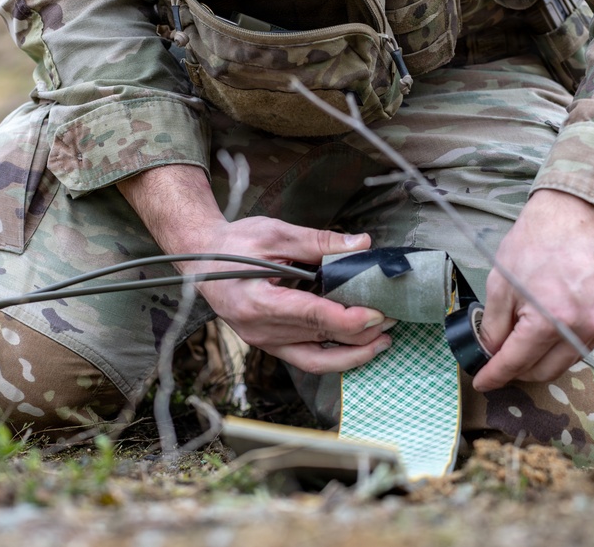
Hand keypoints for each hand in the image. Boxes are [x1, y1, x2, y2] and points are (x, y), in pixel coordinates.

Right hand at [118, 165, 392, 374]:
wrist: (201, 259)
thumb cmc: (235, 244)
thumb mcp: (275, 233)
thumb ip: (319, 242)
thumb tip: (361, 243)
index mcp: (259, 301)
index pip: (314, 318)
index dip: (351, 320)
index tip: (379, 313)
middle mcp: (260, 330)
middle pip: (321, 341)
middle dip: (362, 335)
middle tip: (392, 320)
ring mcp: (263, 342)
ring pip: (316, 361)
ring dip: (353, 355)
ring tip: (383, 341)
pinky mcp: (268, 345)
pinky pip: (307, 359)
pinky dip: (334, 356)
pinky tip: (357, 345)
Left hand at [472, 189, 593, 391]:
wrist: (580, 211)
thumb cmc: (535, 241)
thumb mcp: (501, 283)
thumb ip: (494, 326)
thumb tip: (491, 353)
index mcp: (548, 319)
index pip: (516, 362)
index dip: (495, 375)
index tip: (482, 382)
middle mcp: (580, 327)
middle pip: (544, 371)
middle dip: (518, 372)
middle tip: (500, 363)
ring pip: (567, 361)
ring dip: (543, 361)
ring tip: (523, 348)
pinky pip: (586, 344)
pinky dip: (565, 346)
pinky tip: (550, 334)